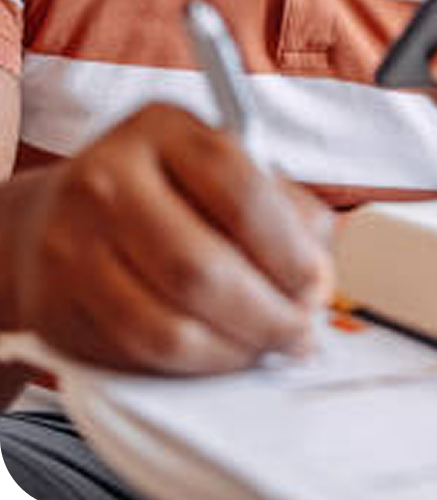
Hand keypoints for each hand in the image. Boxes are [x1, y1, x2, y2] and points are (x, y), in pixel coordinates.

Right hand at [9, 104, 334, 373]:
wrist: (57, 212)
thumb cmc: (164, 189)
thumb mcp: (223, 166)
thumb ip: (284, 209)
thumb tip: (319, 276)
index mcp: (163, 130)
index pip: (239, 192)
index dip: (288, 251)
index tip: (315, 284)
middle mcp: (108, 179)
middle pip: (201, 269)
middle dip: (266, 316)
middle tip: (299, 333)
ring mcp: (71, 244)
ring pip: (166, 328)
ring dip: (233, 352)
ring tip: (266, 350)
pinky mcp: (54, 305)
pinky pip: (135, 357)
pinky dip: (190, 369)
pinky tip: (219, 355)